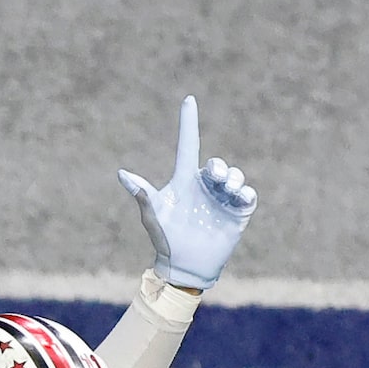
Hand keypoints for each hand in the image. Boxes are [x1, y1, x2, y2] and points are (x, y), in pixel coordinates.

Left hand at [118, 95, 257, 290]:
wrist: (184, 267)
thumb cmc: (165, 241)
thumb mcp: (154, 216)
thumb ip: (142, 194)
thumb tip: (121, 174)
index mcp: (184, 180)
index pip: (188, 145)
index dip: (188, 123)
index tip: (188, 100)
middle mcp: (205, 185)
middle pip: (216, 163)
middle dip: (218, 166)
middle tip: (215, 176)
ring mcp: (222, 198)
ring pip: (234, 176)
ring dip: (232, 178)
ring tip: (227, 188)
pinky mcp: (237, 212)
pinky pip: (247, 194)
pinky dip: (244, 192)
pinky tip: (237, 197)